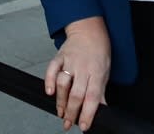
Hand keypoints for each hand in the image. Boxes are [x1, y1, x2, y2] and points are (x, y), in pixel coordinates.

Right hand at [45, 16, 110, 131]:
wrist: (88, 29)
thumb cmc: (99, 50)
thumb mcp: (105, 71)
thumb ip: (101, 90)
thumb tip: (101, 109)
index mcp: (97, 72)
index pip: (92, 97)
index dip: (88, 113)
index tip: (84, 126)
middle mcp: (83, 67)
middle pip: (76, 94)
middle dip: (71, 112)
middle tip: (68, 124)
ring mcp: (70, 61)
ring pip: (63, 84)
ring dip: (60, 101)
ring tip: (61, 112)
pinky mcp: (59, 56)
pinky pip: (51, 69)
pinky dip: (48, 81)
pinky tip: (49, 93)